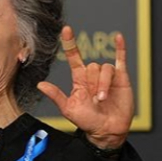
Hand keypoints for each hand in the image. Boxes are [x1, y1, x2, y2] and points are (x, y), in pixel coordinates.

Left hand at [37, 25, 133, 148]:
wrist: (107, 130)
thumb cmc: (87, 121)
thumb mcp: (68, 109)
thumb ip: (56, 95)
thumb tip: (40, 85)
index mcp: (79, 80)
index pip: (74, 57)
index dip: (70, 44)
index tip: (66, 30)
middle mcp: (92, 76)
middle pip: (92, 66)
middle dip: (94, 83)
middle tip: (95, 99)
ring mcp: (107, 76)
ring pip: (105, 68)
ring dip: (104, 83)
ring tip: (103, 99)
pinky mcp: (121, 78)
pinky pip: (120, 59)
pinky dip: (120, 48)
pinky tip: (118, 37)